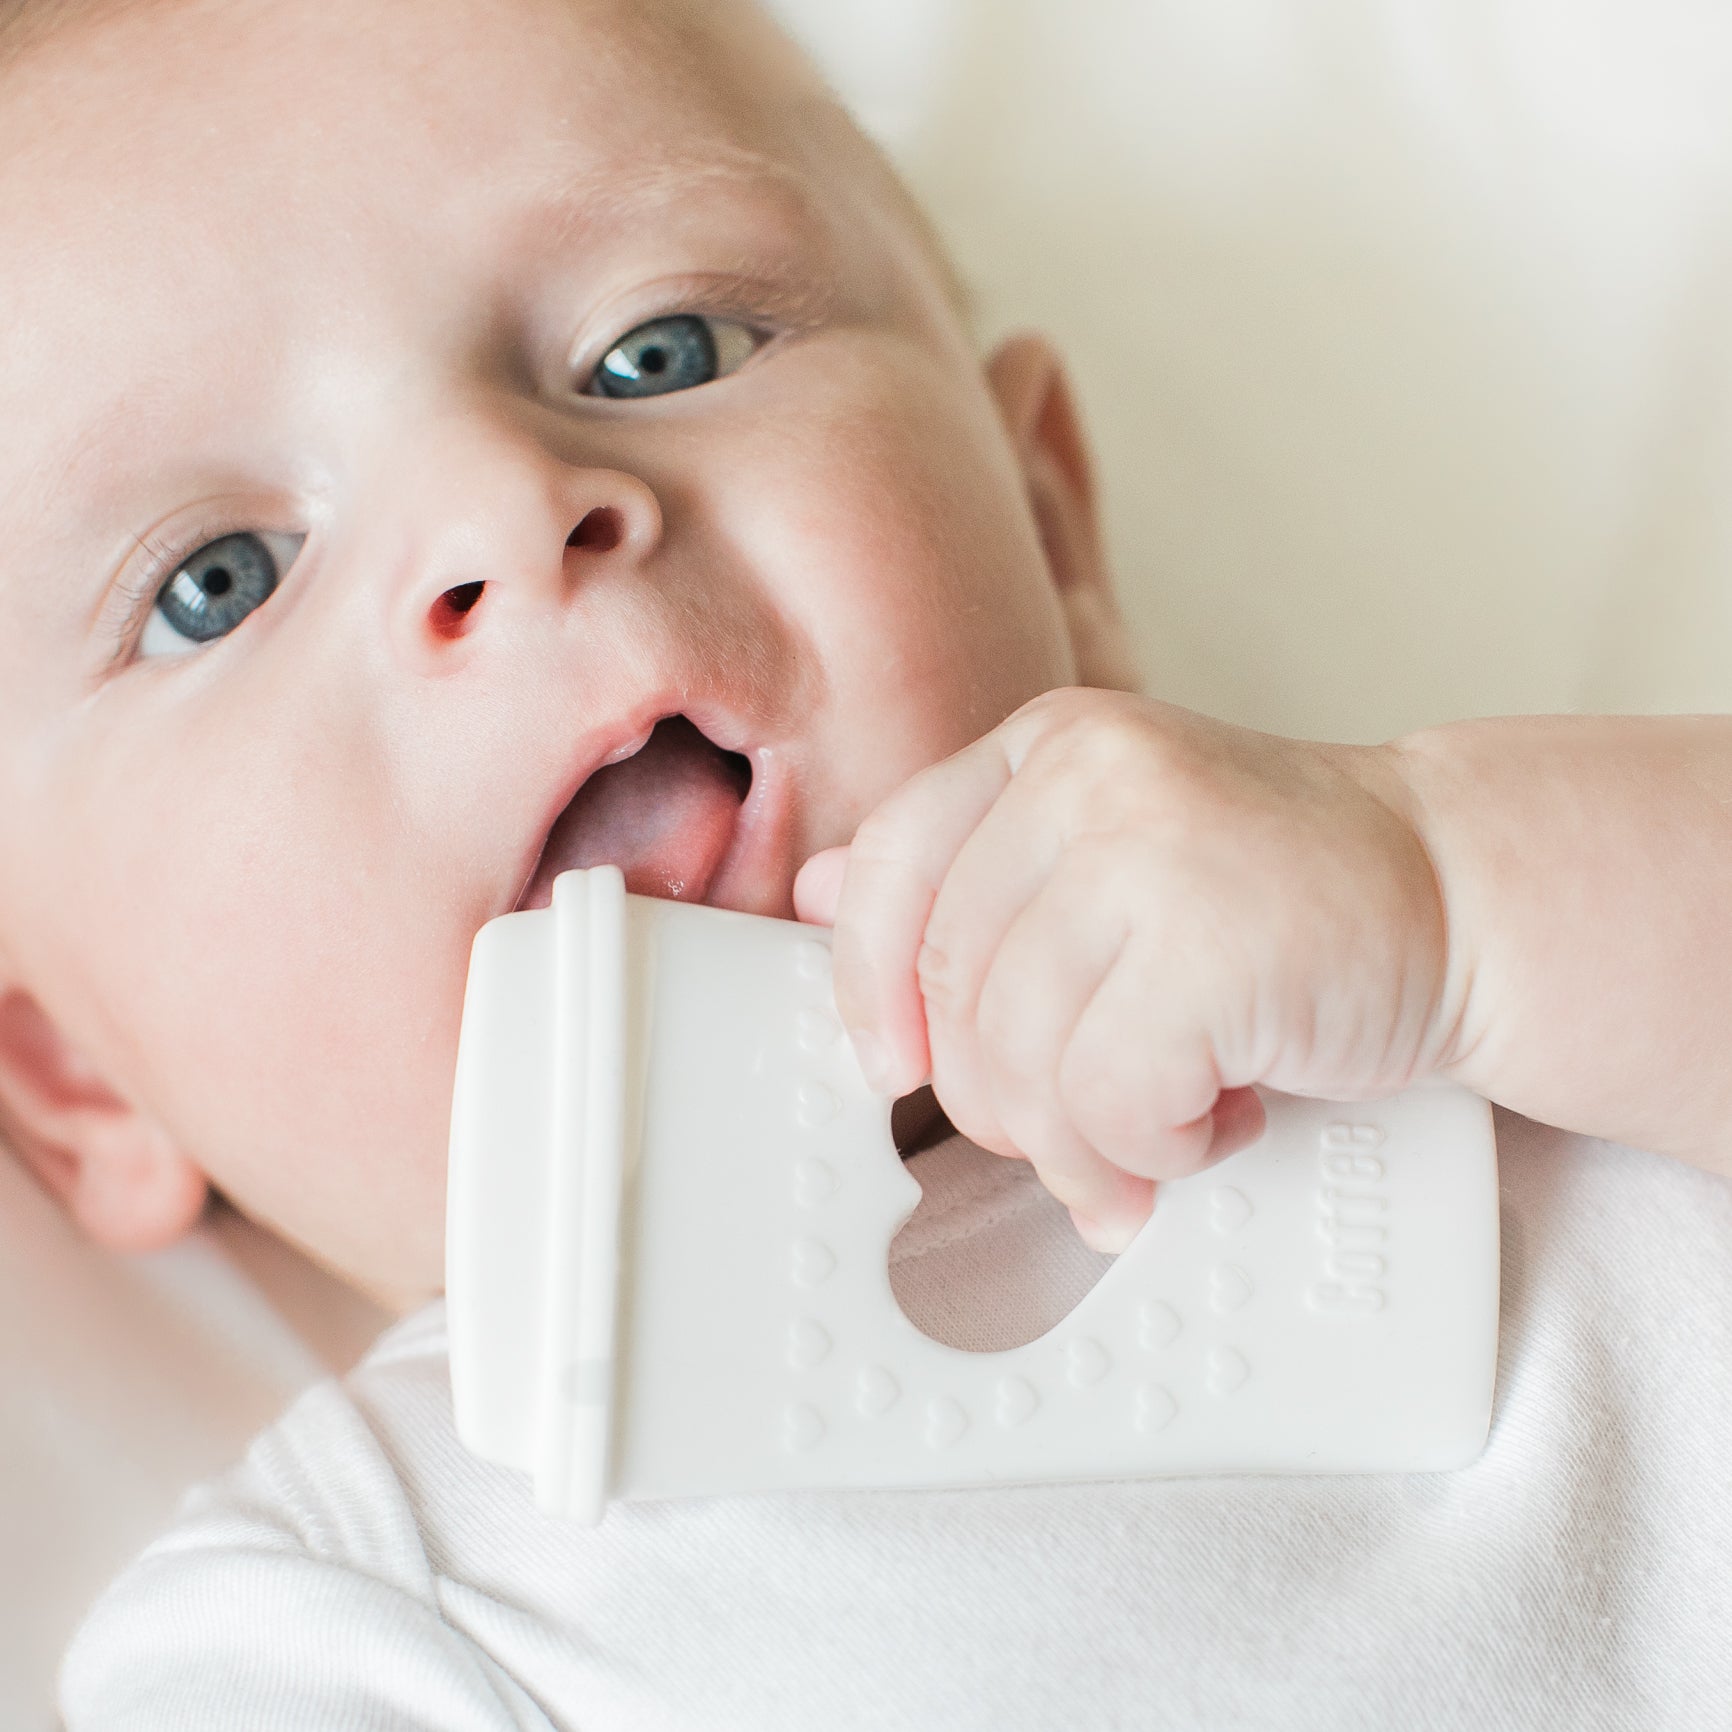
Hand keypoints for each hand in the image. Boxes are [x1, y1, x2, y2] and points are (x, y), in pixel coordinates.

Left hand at [794, 689, 1453, 1249]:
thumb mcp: (1106, 860)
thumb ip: (971, 876)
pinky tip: (1215, 1118)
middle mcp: (1086, 773)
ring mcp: (1149, 847)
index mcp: (1045, 746)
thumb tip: (812, 899)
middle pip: (949, 988)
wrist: (1458, 892)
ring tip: (1162, 1126)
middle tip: (1078, 1128)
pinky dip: (1154, 1147)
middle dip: (999, 1099)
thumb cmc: (1277, 897)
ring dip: (1085, 1140)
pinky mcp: (1211, 942)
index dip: (866, 986)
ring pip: (1019, 1059)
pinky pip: (1109, 1101)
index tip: (893, 1066)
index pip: (889, 864)